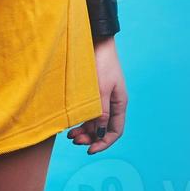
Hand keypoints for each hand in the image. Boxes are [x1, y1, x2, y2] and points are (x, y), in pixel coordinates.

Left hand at [67, 36, 126, 153]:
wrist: (94, 40)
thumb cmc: (100, 63)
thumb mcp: (100, 89)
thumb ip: (101, 112)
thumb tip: (100, 133)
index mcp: (119, 103)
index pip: (115, 131)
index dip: (104, 143)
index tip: (89, 150)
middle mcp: (112, 102)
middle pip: (103, 128)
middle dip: (90, 138)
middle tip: (74, 140)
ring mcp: (102, 97)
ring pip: (94, 121)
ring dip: (84, 130)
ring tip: (70, 135)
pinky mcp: (92, 91)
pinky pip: (88, 111)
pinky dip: (81, 119)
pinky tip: (70, 122)